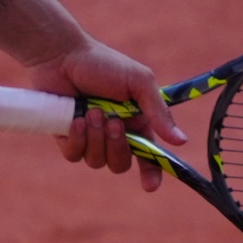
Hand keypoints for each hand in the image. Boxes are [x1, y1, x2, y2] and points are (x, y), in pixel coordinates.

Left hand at [18, 36, 185, 195]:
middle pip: (121, 164)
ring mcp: (89, 138)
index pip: (148, 157)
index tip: (149, 185)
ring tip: (90, 112)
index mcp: (136, 123)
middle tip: (113, 122)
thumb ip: (159, 112)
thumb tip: (181, 141)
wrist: (62, 56)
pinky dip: (77, 140)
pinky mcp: (66, 138)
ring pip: (97, 162)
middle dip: (118, 147)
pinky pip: (74, 156)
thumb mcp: (138, 82)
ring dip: (96, 138)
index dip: (151, 173)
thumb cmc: (103, 64)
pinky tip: (75, 120)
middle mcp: (114, 135)